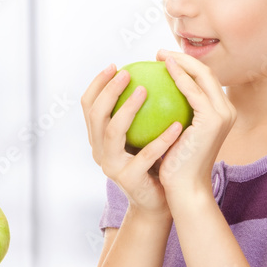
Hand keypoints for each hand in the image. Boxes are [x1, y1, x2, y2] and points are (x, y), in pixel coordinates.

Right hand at [81, 63, 183, 218]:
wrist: (161, 201)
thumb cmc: (155, 162)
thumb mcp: (142, 134)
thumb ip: (137, 112)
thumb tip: (146, 73)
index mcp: (98, 139)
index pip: (88, 106)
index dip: (97, 84)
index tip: (114, 65)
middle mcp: (99, 151)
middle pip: (95, 115)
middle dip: (109, 90)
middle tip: (128, 73)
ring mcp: (111, 167)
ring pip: (113, 131)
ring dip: (128, 107)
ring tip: (145, 90)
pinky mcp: (129, 179)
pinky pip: (147, 154)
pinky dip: (162, 138)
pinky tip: (178, 124)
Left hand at [154, 50, 236, 201]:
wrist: (185, 189)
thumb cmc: (174, 165)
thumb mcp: (174, 134)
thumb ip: (172, 113)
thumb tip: (149, 92)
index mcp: (220, 113)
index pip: (204, 80)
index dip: (186, 65)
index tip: (162, 59)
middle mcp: (226, 111)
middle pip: (207, 72)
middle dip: (184, 57)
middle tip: (159, 53)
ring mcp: (222, 115)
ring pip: (203, 75)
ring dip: (181, 61)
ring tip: (159, 56)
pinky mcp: (213, 120)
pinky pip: (193, 91)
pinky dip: (179, 76)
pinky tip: (162, 69)